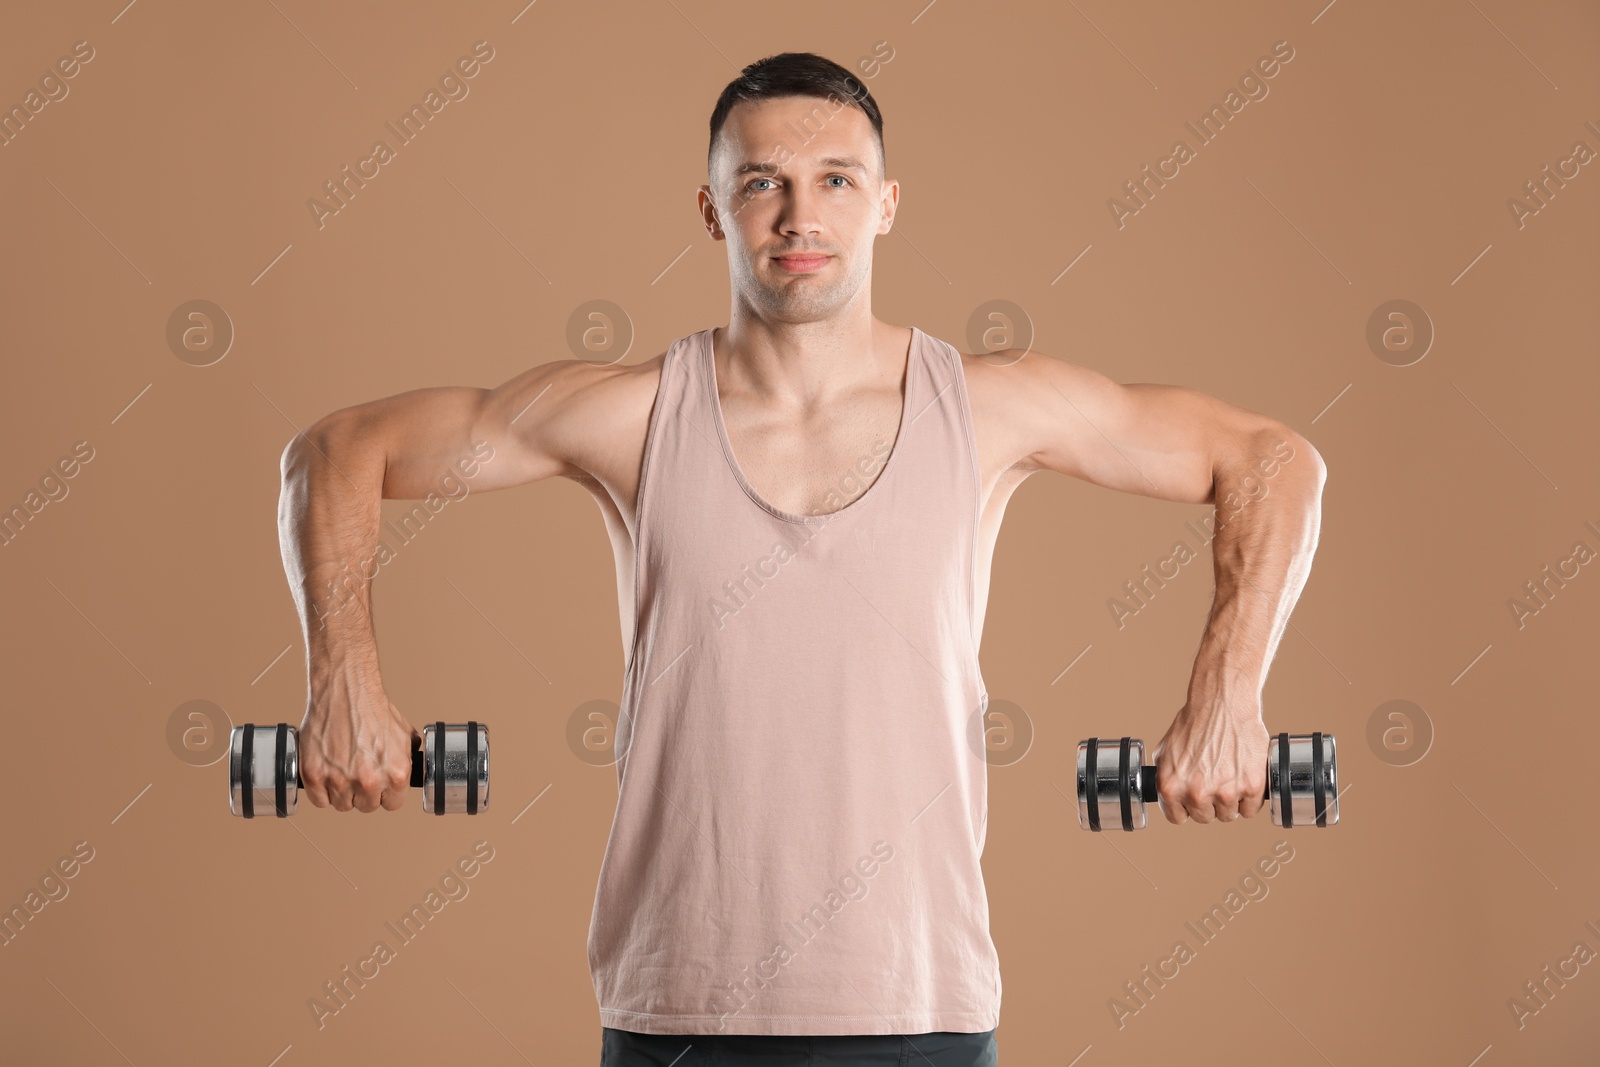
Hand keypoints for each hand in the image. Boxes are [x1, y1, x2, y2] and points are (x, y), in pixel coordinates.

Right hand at [298, 673, 419, 812]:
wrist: (346, 690)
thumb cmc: (373, 709)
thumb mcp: (405, 734)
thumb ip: (409, 759)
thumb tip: (414, 771)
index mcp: (396, 774)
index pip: (392, 804)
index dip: (385, 794)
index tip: (379, 786)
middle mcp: (370, 781)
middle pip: (366, 806)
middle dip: (364, 793)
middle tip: (358, 773)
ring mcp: (340, 780)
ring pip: (342, 805)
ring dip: (342, 792)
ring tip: (342, 769)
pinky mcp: (314, 775)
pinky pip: (319, 801)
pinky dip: (321, 791)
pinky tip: (326, 774)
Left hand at [1150, 699, 1269, 824]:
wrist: (1222, 703)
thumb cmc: (1194, 722)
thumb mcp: (1164, 750)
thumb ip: (1165, 777)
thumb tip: (1167, 795)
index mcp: (1171, 787)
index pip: (1177, 818)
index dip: (1186, 807)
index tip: (1192, 799)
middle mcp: (1196, 794)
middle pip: (1204, 818)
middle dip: (1208, 803)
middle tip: (1214, 781)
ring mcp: (1225, 792)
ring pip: (1228, 815)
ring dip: (1230, 801)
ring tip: (1229, 776)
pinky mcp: (1251, 787)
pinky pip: (1250, 809)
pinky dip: (1250, 798)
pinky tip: (1244, 779)